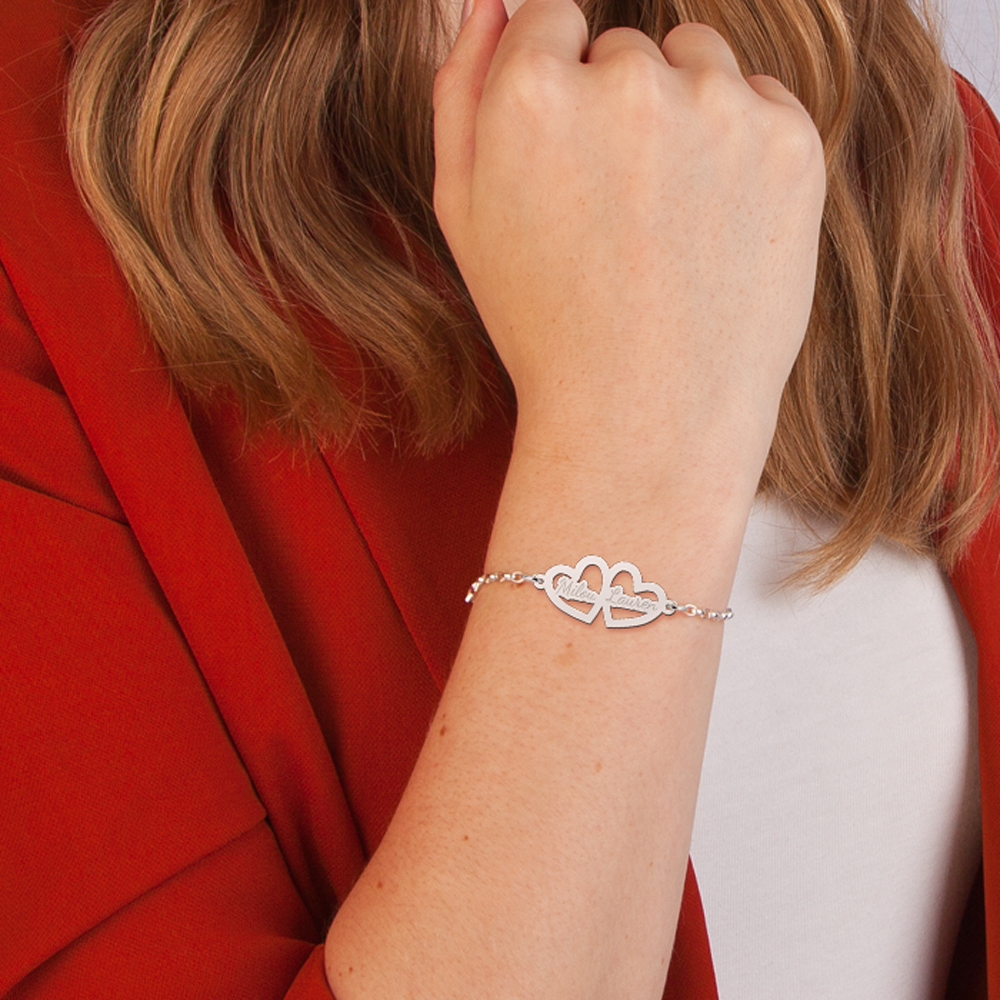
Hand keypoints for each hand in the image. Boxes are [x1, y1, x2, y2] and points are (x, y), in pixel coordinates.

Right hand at [434, 0, 825, 482]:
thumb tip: (490, 0)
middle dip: (614, 109)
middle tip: (615, 214)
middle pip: (622, 48)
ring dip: (679, 113)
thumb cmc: (545, 325)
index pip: (548, 18)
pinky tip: (713, 222)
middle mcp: (627, 83)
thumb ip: (460, 92)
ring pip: (694, 61)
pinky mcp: (789, 142)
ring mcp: (717, 110)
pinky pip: (756, 99)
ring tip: (666, 219)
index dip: (554, 90)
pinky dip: (737, 144)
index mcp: (532, 97)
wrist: (647, 415)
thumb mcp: (464, 216)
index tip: (569, 154)